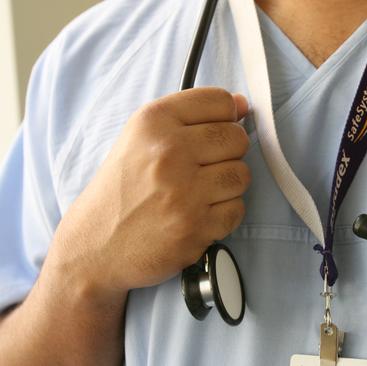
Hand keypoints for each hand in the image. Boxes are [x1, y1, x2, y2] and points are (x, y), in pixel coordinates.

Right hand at [48, 88, 250, 293]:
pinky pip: (237, 209)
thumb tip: (242, 104)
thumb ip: (191, 116)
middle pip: (237, 138)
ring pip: (241, 174)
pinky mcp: (195, 227)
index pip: (219, 101)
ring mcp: (184, 192)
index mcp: (153, 122)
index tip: (214, 130)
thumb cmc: (121, 190)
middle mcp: (169, 153)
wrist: (94, 246)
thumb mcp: (140, 138)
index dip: (226, 116)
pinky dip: (224, 213)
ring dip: (228, 185)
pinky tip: (200, 213)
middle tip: (205, 166)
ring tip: (201, 191)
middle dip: (229, 152)